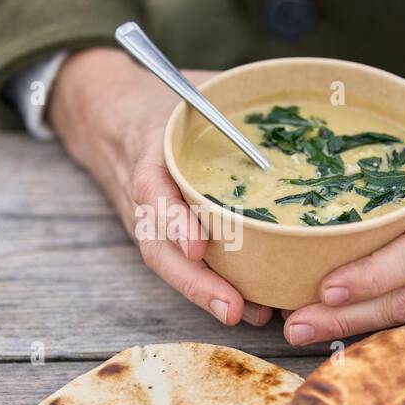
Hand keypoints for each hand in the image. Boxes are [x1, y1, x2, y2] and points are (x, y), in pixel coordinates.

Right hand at [48, 47, 273, 326]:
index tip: (199, 246)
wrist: (109, 113)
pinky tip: (249, 308)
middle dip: (195, 282)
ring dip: (205, 294)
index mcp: (149, 151)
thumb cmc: (164, 101)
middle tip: (233, 308)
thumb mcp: (194, 88)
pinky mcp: (162, 235)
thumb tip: (295, 103)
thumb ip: (233, 96)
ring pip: (169, 265)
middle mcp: (145, 195)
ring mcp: (148, 220)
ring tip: (247, 316)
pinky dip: (210, 289)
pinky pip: (181, 267)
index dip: (174, 220)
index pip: (153, 189)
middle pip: (159, 247)